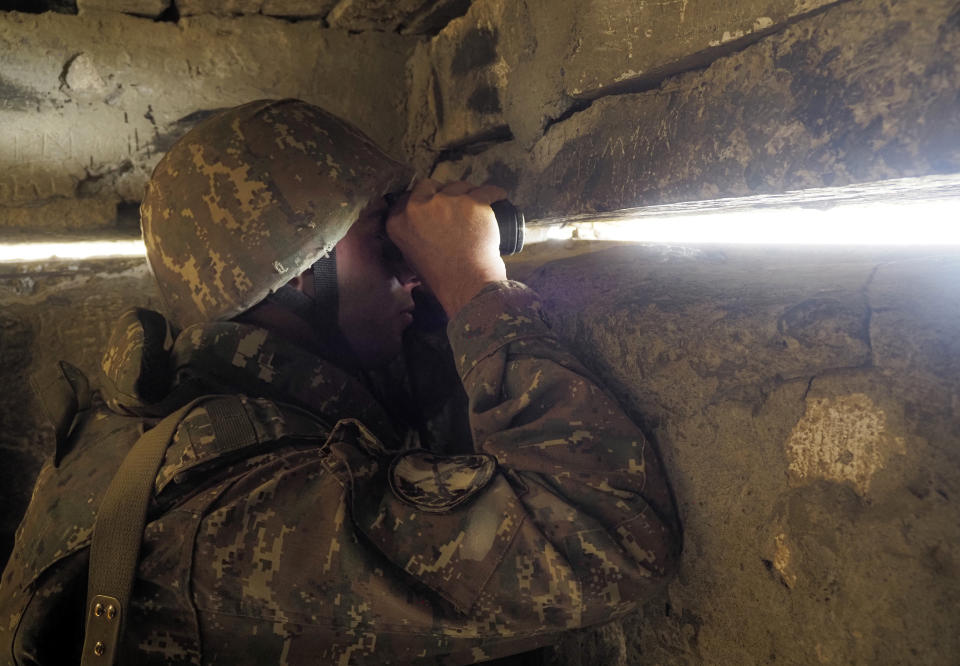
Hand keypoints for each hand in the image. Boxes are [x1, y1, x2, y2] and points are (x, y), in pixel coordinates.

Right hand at [386, 179, 507, 317]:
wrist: (467, 284)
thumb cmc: (442, 278)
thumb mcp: (412, 259)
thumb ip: (411, 239)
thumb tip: (418, 229)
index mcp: (398, 222)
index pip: (407, 198)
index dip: (422, 199)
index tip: (432, 203)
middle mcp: (418, 207)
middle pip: (429, 185)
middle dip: (441, 191)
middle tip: (454, 203)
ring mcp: (446, 202)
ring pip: (458, 186)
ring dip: (467, 193)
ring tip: (477, 209)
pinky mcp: (472, 202)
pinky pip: (486, 190)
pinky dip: (494, 194)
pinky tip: (498, 198)